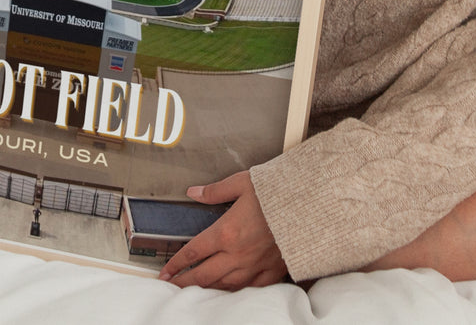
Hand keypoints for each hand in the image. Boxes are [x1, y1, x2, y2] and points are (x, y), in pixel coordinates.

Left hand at [158, 171, 286, 289]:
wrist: (309, 205)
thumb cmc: (277, 192)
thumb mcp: (242, 183)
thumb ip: (215, 191)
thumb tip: (194, 192)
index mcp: (226, 232)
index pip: (193, 252)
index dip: (176, 264)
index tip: (166, 271)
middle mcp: (237, 254)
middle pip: (204, 275)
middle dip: (184, 282)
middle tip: (171, 287)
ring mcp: (255, 266)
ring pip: (224, 285)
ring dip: (206, 289)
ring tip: (194, 291)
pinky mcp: (272, 271)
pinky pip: (249, 288)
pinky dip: (235, 291)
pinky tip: (229, 291)